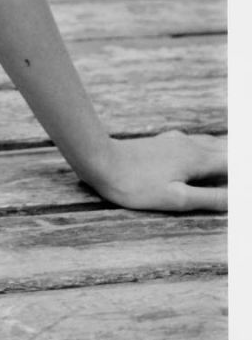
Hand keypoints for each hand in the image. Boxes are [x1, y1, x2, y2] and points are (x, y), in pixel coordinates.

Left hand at [83, 130, 226, 212]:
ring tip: (225, 169)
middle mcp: (190, 145)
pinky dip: (208, 150)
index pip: (233, 165)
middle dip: (234, 163)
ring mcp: (176, 141)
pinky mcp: (163, 142)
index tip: (240, 190)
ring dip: (224, 154)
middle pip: (226, 151)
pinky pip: (195, 143)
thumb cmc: (136, 185)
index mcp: (198, 159)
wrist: (100, 161)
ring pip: (211, 144)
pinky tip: (204, 155)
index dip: (241, 176)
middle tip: (231, 180)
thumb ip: (210, 197)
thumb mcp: (176, 198)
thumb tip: (238, 198)